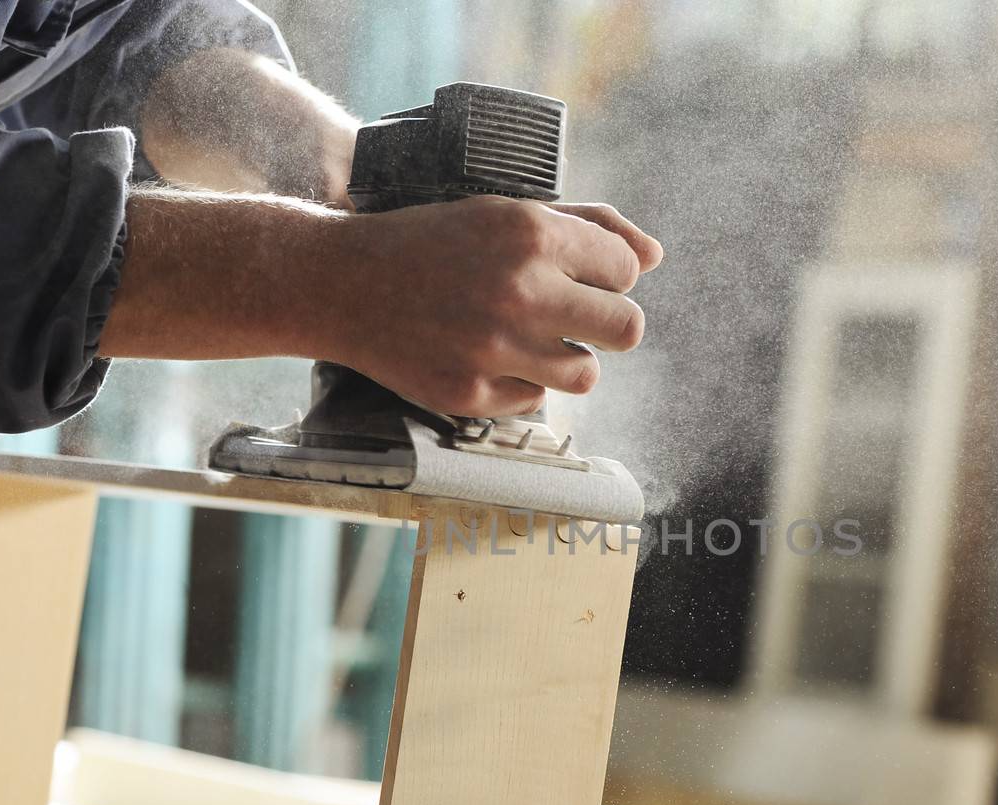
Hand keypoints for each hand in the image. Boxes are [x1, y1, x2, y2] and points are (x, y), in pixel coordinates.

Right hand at [326, 196, 662, 416]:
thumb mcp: (505, 213)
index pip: (627, 272)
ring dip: (566, 356)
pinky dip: (518, 380)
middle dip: (603, 320)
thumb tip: (655, 256)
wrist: (342, 282)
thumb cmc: (433, 240)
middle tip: (566, 312)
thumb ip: (588, 227)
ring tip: (524, 336)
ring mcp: (495, 349)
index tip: (573, 273)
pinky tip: (482, 353)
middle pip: (626, 328)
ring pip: (587, 373)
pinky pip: (536, 398)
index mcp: (533, 234)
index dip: (604, 274)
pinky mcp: (471, 393)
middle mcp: (520, 291)